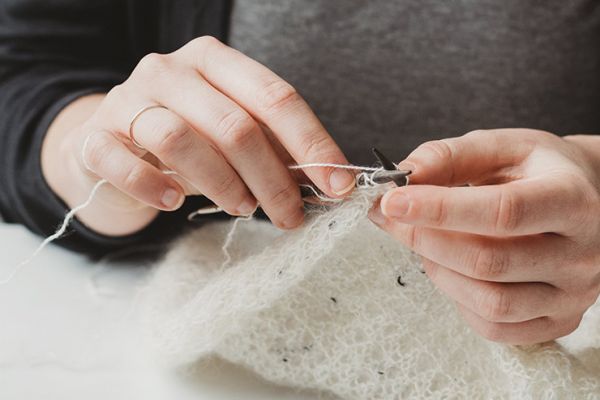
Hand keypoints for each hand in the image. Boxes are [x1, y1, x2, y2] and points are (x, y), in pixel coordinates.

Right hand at [44, 36, 353, 235]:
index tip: (338, 185)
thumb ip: (272, 149)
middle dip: (273, 179)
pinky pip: (122, 162)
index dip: (313, 143)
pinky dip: (152, 186)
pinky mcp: (94, 137)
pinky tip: (173, 202)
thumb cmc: (184, 142)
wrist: (108, 146)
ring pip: (182, 139)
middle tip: (290, 215)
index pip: (275, 97)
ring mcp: (128, 100)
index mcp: (215, 61)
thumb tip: (325, 181)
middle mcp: (171, 70)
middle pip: (235, 124)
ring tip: (242, 209)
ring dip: (222, 183)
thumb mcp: (231, 137)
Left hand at [369, 129, 599, 344]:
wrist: (582, 199)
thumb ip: (448, 157)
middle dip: (426, 239)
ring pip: (491, 303)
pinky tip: (453, 269)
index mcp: (571, 199)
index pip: (504, 212)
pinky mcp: (558, 321)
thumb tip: (403, 178)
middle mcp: (583, 253)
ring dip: (439, 270)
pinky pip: (495, 327)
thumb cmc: (535, 171)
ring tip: (427, 242)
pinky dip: (458, 300)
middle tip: (393, 219)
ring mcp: (574, 294)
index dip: (440, 209)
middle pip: (490, 262)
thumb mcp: (498, 146)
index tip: (392, 201)